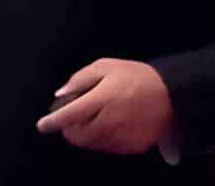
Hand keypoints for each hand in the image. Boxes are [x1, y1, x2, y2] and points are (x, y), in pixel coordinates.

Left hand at [35, 59, 174, 155]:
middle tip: (73, 119)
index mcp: (102, 98)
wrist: (172, 93)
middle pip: (78, 136)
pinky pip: (109, 149)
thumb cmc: (135, 76)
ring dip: (85, 135)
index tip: (42, 125)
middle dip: (69, 130)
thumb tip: (61, 95)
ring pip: (91, 144)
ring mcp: (123, 136)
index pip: (69, 115)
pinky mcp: (133, 146)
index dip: (52, 122)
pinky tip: (109, 126)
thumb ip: (80, 79)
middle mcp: (111, 121)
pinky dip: (102, 140)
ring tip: (94, 119)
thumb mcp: (105, 66)